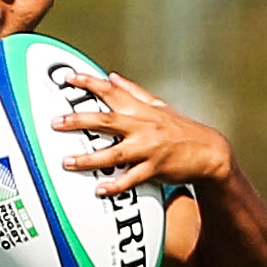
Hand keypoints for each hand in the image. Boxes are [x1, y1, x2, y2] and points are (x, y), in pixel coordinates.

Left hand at [53, 71, 233, 197]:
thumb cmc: (180, 129)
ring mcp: (149, 148)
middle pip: (106, 120)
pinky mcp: (155, 168)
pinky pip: (132, 178)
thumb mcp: (158, 106)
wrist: (210, 151)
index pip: (111, 91)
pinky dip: (116, 184)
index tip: (68, 78)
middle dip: (79, 120)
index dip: (89, 83)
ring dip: (90, 158)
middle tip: (56, 122)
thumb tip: (111, 77)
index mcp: (141, 109)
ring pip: (115, 152)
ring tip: (68, 162)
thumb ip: (133, 92)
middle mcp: (143, 126)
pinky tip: (100, 189)